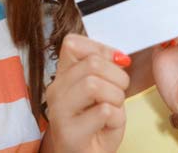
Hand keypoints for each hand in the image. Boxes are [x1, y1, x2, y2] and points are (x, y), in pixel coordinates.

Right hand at [45, 34, 130, 152]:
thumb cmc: (95, 125)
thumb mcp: (101, 91)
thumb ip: (105, 69)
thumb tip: (121, 56)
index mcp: (63, 75)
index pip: (73, 43)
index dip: (101, 49)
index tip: (115, 64)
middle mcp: (55, 90)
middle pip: (92, 63)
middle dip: (117, 77)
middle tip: (119, 93)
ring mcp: (60, 112)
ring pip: (94, 84)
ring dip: (116, 97)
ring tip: (113, 110)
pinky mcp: (70, 133)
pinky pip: (104, 111)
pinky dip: (116, 118)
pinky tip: (108, 126)